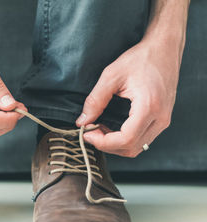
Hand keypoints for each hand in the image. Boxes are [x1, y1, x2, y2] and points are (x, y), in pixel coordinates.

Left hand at [76, 41, 179, 156]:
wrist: (164, 48)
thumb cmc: (141, 58)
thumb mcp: (111, 76)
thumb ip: (95, 100)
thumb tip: (82, 121)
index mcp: (149, 107)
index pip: (125, 140)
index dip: (103, 142)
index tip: (87, 133)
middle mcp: (160, 118)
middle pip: (131, 148)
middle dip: (107, 144)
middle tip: (90, 131)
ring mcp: (164, 120)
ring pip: (137, 147)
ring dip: (115, 144)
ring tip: (99, 129)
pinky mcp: (162, 119)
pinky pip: (142, 139)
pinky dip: (124, 139)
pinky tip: (112, 127)